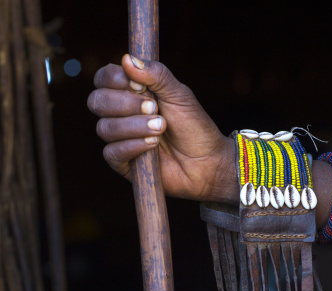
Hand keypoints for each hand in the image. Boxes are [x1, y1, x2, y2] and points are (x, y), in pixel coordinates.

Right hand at [87, 55, 236, 202]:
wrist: (207, 161)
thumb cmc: (193, 126)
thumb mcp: (179, 94)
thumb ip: (156, 75)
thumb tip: (127, 59)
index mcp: (129, 92)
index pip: (104, 78)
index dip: (115, 79)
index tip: (140, 85)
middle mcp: (120, 114)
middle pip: (97, 102)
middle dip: (124, 104)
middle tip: (154, 108)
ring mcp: (120, 139)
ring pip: (104, 128)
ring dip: (133, 126)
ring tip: (161, 127)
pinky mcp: (124, 164)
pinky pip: (111, 153)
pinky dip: (131, 146)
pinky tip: (152, 144)